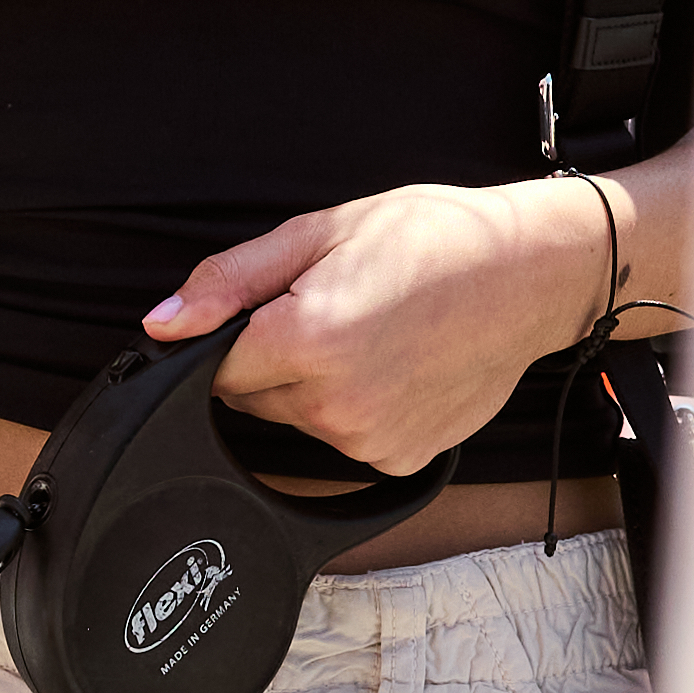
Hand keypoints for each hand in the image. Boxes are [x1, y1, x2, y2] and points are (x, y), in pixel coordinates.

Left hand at [146, 177, 597, 479]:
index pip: (213, 364)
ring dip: (312, 385)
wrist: (530, 273)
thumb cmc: (433, 239)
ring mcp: (371, 441)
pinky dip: (355, 408)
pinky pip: (345, 438)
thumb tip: (163, 322)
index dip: (231, 333)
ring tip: (371, 330)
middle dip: (272, 357)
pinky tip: (395, 365)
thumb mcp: (319, 232)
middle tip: (332, 307)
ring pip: (298, 420)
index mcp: (306, 341)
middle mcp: (336, 404)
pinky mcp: (401, 459)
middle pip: (252, 396)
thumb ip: (229, 282)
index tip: (268, 308)